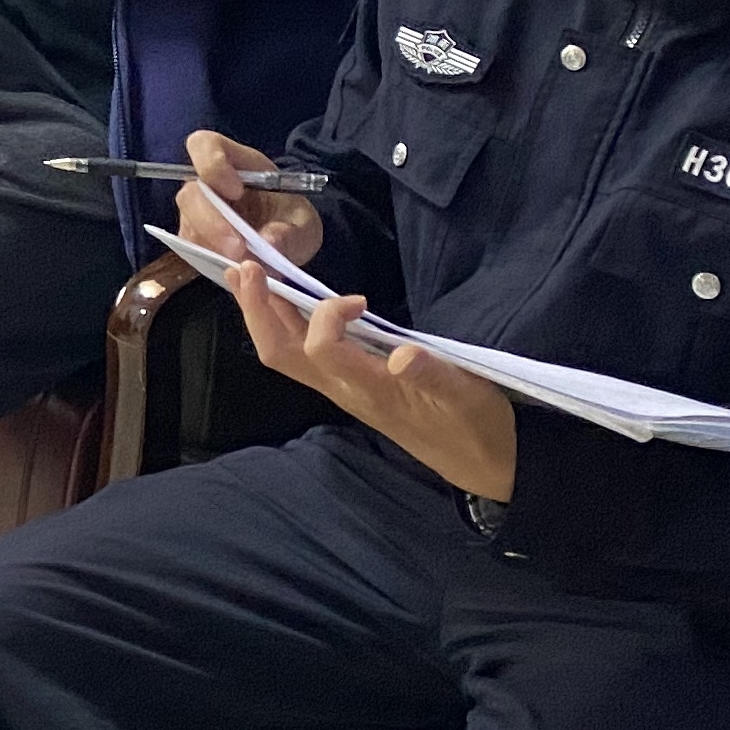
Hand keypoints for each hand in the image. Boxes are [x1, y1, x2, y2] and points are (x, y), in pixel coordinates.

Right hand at [175, 129, 322, 270]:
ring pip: (189, 226)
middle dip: (212, 223)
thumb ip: (290, 230)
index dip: (212, 165)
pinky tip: (235, 268)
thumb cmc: (291, 218)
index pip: (204, 146)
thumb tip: (268, 242)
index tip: (237, 191)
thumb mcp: (303, 223)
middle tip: (238, 249)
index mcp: (233, 161)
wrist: (285, 240)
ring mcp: (195, 212)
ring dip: (214, 247)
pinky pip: (192, 249)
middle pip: (190, 195)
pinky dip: (212, 260)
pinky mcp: (193, 238)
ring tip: (244, 265)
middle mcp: (205, 183)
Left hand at [215, 257, 518, 500]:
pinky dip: (286, 324)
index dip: (326, 316)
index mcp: (370, 390)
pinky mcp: (350, 385)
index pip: (321, 350)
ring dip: (264, 315)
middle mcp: (345, 390)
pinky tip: (285, 304)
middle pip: (281, 354)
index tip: (357, 299)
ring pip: (286, 355)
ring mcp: (343, 389)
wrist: (483, 463)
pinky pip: (303, 355)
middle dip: (257, 311)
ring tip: (248, 276)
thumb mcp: (466, 397)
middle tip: (246, 267)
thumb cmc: (476, 426)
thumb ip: (434, 376)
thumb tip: (401, 355)